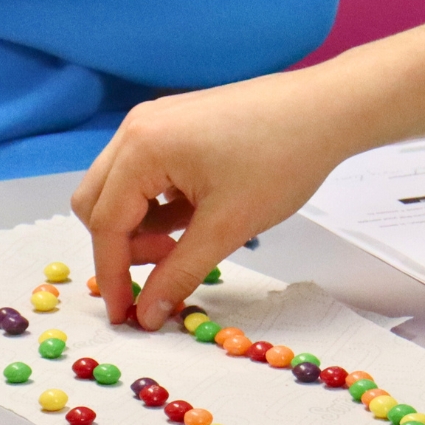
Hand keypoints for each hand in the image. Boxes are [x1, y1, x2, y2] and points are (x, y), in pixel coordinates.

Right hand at [71, 68, 362, 329]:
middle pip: (97, 202)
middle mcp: (137, 128)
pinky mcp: (175, 124)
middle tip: (166, 269)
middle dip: (121, 247)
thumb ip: (179, 273)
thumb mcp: (227, 227)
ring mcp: (155, 122)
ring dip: (141, 226)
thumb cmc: (282, 159)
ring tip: (187, 244)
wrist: (327, 110)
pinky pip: (145, 173)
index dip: (112, 276)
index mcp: (141, 148)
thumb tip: (147, 313)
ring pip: (120, 189)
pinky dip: (157, 204)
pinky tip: (196, 218)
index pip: (106, 223)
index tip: (126, 314)